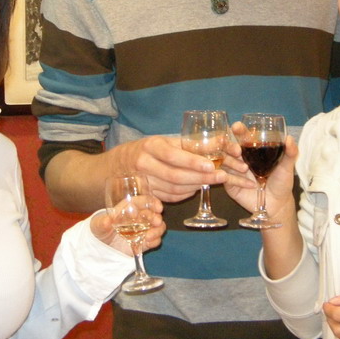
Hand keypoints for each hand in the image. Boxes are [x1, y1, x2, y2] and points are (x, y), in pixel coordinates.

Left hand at [91, 198, 165, 254]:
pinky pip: (155, 240)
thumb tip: (107, 221)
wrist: (102, 246)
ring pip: (158, 226)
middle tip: (156, 222)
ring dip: (158, 230)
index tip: (158, 207)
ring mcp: (143, 229)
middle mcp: (139, 217)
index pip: (143, 201)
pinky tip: (149, 243)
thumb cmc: (101, 228)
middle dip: (156, 217)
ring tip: (149, 236)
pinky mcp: (144, 242)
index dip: (152, 202)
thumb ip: (102, 222)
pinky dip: (155, 240)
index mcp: (129, 208)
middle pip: (153, 213)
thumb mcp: (98, 224)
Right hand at [111, 136, 246, 203]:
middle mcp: (144, 164)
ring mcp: (143, 182)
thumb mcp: (162, 140)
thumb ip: (186, 143)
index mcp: (150, 146)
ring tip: (214, 182)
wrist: (117, 166)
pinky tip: (196, 189)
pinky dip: (185, 194)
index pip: (173, 156)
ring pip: (174, 189)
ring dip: (196, 186)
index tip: (212, 165)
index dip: (193, 162)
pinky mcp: (144, 196)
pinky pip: (169, 198)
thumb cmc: (146, 149)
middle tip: (223, 177)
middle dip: (202, 177)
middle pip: (176, 176)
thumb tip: (217, 143)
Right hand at [224, 126, 296, 220]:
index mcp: (252, 150)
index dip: (238, 130)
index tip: (237, 127)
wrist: (277, 204)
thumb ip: (290, 153)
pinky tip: (250, 184)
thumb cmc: (281, 183)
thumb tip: (289, 138)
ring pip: (224, 161)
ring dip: (231, 162)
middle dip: (229, 145)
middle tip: (237, 149)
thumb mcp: (287, 167)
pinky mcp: (230, 184)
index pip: (242, 136)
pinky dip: (235, 179)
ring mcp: (233, 171)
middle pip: (228, 146)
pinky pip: (226, 178)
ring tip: (244, 168)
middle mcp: (240, 158)